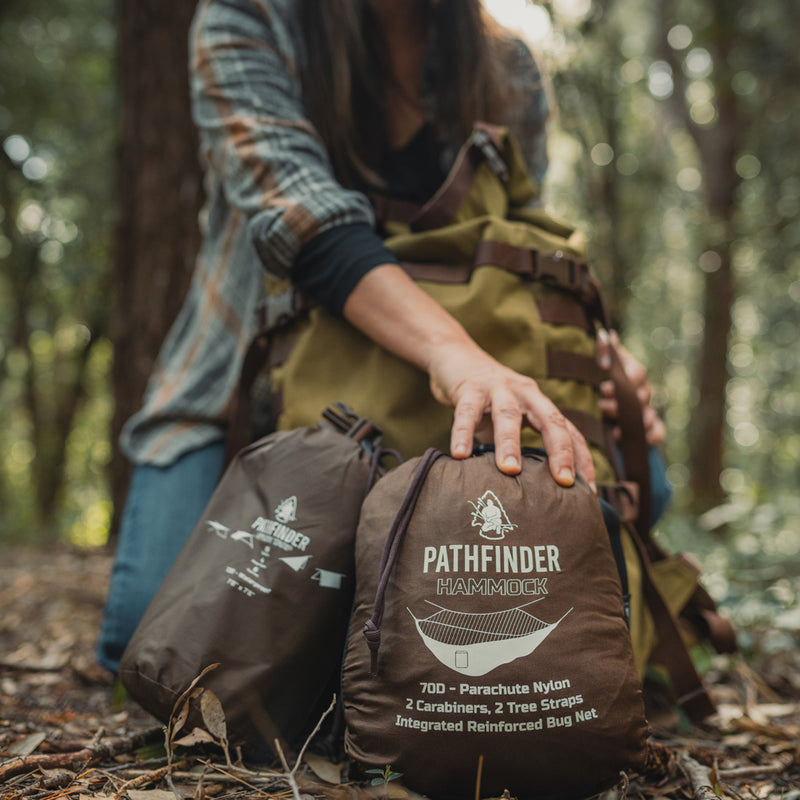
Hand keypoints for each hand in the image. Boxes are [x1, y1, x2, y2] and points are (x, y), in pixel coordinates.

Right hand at [427, 339, 595, 485]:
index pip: (569, 430)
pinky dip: (463, 433)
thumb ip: (514, 446)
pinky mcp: (469, 388)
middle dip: (561, 451)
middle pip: (550, 420)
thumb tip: (523, 490)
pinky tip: (460, 454)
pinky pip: (466, 412)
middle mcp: (525, 393)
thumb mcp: (507, 421)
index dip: (581, 458)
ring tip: (510, 470)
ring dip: (510, 443)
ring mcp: (497, 388)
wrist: (455, 356)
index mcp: (539, 404)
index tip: (589, 488)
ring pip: (508, 414)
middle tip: (564, 481)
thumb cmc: (485, 398)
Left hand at [597, 329, 665, 445]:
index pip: (637, 373)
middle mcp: (643, 391)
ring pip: (649, 416)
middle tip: (603, 406)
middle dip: (622, 404)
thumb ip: (605, 352)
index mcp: (633, 374)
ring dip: (633, 423)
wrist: (605, 407)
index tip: (605, 386)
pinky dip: (651, 437)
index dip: (624, 380)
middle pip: (641, 397)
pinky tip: (632, 440)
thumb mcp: (601, 365)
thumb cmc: (602, 381)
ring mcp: (648, 410)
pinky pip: (658, 432)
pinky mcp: (650, 428)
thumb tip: (607, 334)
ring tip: (614, 430)